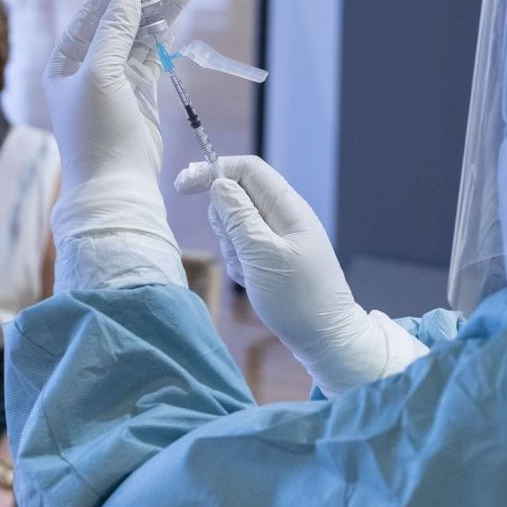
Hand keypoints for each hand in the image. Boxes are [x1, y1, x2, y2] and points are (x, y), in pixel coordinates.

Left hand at [44, 0, 195, 253]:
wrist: (115, 186)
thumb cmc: (96, 134)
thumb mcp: (98, 76)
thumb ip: (113, 33)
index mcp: (66, 60)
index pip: (94, 8)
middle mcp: (88, 65)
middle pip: (121, 17)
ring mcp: (116, 79)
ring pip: (141, 34)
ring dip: (163, 10)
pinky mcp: (140, 94)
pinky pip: (152, 54)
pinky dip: (164, 34)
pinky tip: (176, 12)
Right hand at [175, 156, 428, 395]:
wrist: (324, 338)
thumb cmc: (298, 298)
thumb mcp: (262, 255)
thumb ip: (238, 216)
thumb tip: (218, 182)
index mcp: (287, 207)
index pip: (247, 168)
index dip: (213, 170)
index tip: (182, 187)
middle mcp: (283, 216)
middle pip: (236, 195)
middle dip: (223, 220)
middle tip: (237, 250)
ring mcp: (278, 237)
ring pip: (235, 224)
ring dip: (232, 247)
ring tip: (250, 272)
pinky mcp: (272, 257)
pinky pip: (243, 248)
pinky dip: (240, 263)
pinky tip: (253, 281)